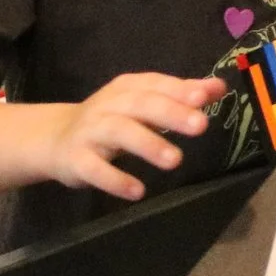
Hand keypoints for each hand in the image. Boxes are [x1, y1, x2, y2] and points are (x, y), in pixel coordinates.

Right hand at [48, 72, 229, 200]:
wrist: (55, 138)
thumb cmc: (111, 120)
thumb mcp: (144, 104)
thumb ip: (181, 97)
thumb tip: (220, 87)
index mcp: (127, 88)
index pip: (156, 84)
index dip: (180, 89)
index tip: (205, 96)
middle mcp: (108, 105)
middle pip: (141, 105)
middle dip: (171, 113)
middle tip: (201, 125)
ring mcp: (90, 132)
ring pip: (119, 132)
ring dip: (148, 144)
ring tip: (175, 160)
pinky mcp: (77, 160)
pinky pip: (95, 169)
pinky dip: (115, 179)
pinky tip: (138, 191)